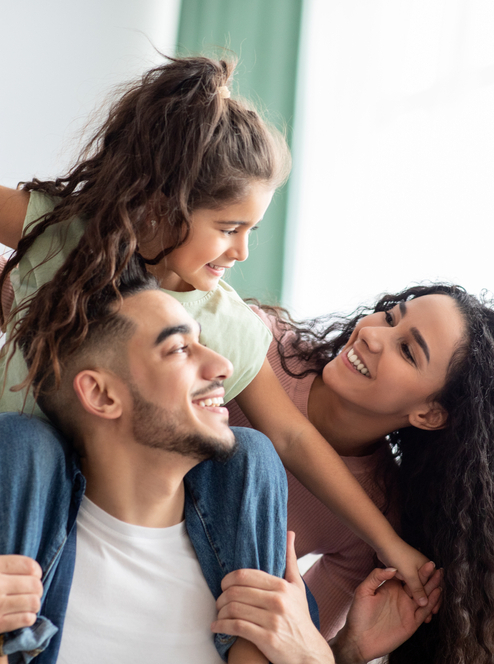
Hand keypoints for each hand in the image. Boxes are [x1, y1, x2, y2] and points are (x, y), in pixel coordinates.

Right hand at [0, 555, 42, 632]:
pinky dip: (28, 617)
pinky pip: (27, 619)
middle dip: (36, 589)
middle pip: (35, 585)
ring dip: (33, 603)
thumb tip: (35, 571)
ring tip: (26, 603)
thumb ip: (9, 566)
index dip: (36, 571)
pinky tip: (21, 614)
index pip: (29, 566)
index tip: (33, 575)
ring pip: (34, 602)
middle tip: (29, 591)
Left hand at [212, 531, 333, 663]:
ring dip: (220, 612)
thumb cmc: (300, 617)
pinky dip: (221, 626)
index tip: (224, 585)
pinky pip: (236, 627)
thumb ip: (290, 560)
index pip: (245, 575)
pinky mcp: (267, 639)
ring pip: (234, 609)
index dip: (228, 579)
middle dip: (222, 596)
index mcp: (282, 586)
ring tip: (218, 614)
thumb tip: (289, 533)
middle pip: (236, 592)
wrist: (308, 652)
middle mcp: (277, 601)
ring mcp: (272, 620)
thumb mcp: (297, 586)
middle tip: (219, 601)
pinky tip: (216, 627)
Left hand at [330, 564, 441, 663]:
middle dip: (429, 578)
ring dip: (432, 589)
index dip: (418, 571)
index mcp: (391, 587)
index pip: (407, 577)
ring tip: (441, 580)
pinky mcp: (411, 622)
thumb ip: (376, 577)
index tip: (428, 563)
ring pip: (423, 597)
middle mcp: (401, 596)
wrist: (359, 638)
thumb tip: (392, 569)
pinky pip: (423, 611)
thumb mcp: (364, 590)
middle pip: (418, 585)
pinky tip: (437, 595)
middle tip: (440, 570)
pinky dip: (431, 603)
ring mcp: (407, 609)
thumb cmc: (358, 613)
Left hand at [376, 536, 433, 607]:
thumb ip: (417, 588)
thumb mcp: (409, 573)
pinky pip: (412, 589)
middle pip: (428, 589)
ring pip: (419, 590)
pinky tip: (414, 606)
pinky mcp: (404, 574)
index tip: (435, 611)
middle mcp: (421, 571)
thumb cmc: (398, 556)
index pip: (435, 586)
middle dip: (430, 601)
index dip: (436, 598)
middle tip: (431, 615)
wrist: (384, 544)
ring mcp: (412, 573)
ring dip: (423, 600)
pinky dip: (414, 597)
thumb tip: (425, 603)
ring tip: (425, 614)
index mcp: (427, 568)